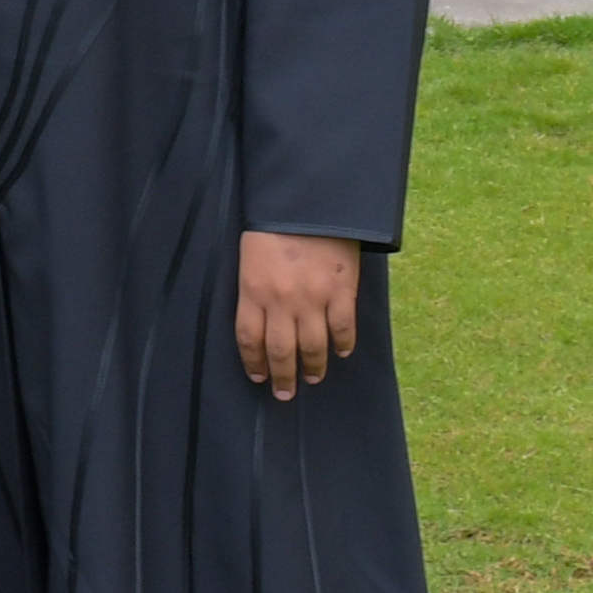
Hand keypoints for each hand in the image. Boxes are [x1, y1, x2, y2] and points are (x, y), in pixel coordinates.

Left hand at [233, 232, 364, 400]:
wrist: (310, 198)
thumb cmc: (275, 223)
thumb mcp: (252, 255)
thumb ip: (255, 288)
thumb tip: (262, 317)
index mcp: (254, 290)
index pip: (250, 339)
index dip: (254, 363)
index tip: (258, 376)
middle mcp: (282, 300)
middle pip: (281, 351)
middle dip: (283, 378)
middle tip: (285, 393)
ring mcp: (314, 297)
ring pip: (312, 346)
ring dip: (313, 368)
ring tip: (313, 378)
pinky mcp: (342, 290)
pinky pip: (343, 328)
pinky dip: (343, 344)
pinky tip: (341, 352)